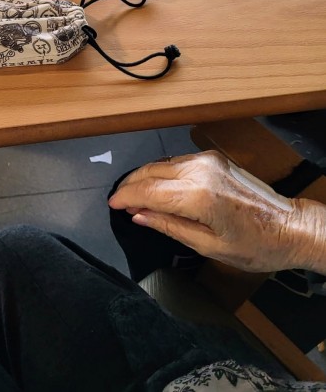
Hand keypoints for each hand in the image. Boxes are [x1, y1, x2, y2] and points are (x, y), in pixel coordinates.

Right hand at [108, 150, 322, 272]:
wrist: (291, 226)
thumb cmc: (256, 245)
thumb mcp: (208, 245)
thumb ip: (169, 226)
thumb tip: (139, 216)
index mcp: (198, 195)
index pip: (148, 190)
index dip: (126, 197)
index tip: (112, 205)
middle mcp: (200, 170)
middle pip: (151, 171)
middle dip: (131, 185)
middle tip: (119, 201)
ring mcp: (208, 161)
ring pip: (163, 164)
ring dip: (145, 177)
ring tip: (134, 196)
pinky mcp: (214, 159)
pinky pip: (177, 163)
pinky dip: (162, 173)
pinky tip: (157, 186)